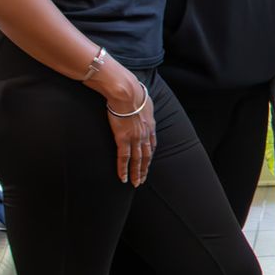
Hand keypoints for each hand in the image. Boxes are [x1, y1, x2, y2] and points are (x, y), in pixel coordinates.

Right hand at [99, 65, 154, 185]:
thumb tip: (142, 105)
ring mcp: (135, 137)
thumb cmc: (132, 92)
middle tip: (142, 180)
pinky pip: (124, 158)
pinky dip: (124, 169)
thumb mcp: (144, 101)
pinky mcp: (123, 138)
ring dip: (136, 173)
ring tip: (135, 183)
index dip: (149, 156)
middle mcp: (145, 134)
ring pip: (137, 160)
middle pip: (146, 156)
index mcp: (150, 125)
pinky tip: (123, 178)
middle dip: (144, 169)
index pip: (152, 145)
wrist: (126, 92)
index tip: (147, 163)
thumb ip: (144, 107)